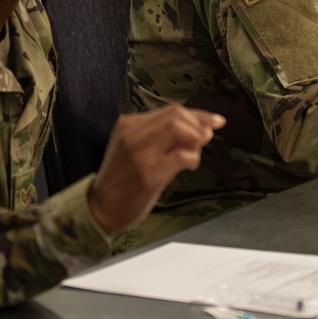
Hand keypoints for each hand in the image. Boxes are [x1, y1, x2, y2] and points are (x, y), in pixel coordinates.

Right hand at [88, 105, 224, 235]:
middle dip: (198, 125)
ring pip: (178, 129)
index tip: (216, 121)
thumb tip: (204, 129)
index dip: (198, 114)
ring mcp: (139, 153)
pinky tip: (189, 166)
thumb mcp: (138, 150)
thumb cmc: (123, 180)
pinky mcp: (148, 173)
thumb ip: (166, 138)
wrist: (100, 208)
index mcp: (128, 124)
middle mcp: (132, 134)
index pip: (170, 110)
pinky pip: (181, 156)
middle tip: (204, 141)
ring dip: (195, 140)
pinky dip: (192, 158)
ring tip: (193, 155)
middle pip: (176, 114)